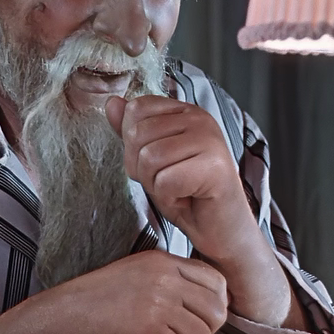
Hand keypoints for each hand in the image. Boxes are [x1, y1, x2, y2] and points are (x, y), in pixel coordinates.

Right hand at [0, 250, 227, 333]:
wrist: (53, 320)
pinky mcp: (149, 333)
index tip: (196, 318)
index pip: (217, 281)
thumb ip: (171, 281)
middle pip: (216, 311)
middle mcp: (164, 278)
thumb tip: (210, 303)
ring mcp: (158, 304)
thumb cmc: (91, 303)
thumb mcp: (135, 275)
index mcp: (162, 260)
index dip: (213, 305)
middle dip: (201, 330)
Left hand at [105, 94, 305, 330]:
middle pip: (138, 134)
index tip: (157, 163)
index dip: (133, 143)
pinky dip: (168, 198)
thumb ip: (132, 131)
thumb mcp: (152, 159)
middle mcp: (200, 119)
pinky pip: (165, 181)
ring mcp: (210, 140)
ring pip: (149, 158)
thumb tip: (111, 103)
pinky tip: (186, 199)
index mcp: (185, 111)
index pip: (136, 109)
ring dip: (155, 184)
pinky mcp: (215, 167)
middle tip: (168, 181)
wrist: (221, 230)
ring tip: (177, 189)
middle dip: (142, 168)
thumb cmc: (188, 194)